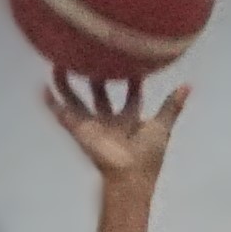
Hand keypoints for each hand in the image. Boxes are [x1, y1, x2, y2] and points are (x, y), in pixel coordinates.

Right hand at [48, 77, 187, 179]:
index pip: (132, 97)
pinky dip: (51, 102)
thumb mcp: (162, 127)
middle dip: (97, 78)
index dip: (133, 81)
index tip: (134, 64)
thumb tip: (187, 86)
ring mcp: (93, 126)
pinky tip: (43, 87)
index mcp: (130, 121)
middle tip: (94, 56)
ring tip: (59, 64)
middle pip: (101, 95)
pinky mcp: (78, 129)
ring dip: (68, 84)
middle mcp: (110, 122)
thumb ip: (172, 106)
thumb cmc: (148, 157)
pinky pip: (60, 113)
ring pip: (77, 100)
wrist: (129, 174)